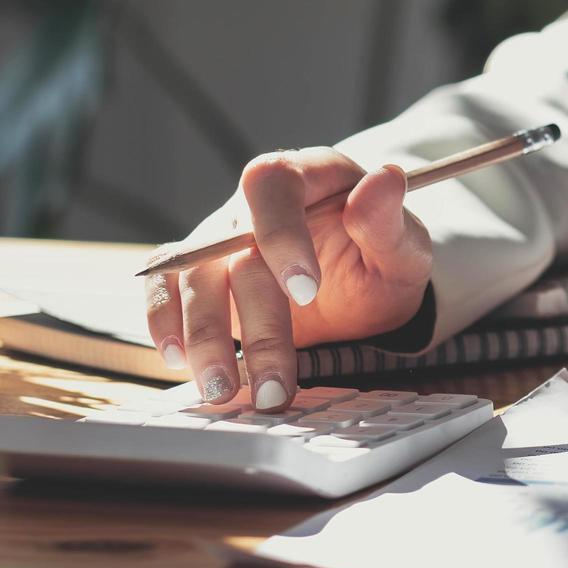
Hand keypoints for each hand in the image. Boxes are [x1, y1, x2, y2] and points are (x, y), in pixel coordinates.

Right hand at [144, 147, 432, 410]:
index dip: (280, 233)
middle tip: (273, 386)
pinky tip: (179, 362)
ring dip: (205, 338)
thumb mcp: (404, 247)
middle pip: (233, 250)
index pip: (274, 185)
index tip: (306, 291)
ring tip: (223, 391)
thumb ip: (390, 221)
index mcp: (306, 175)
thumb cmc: (382, 259)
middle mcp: (252, 204)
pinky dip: (164, 323)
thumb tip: (388, 176)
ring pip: (194, 278)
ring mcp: (219, 239)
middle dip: (254, 324)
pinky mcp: (200, 276)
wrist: (361, 285)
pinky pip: (167, 290)